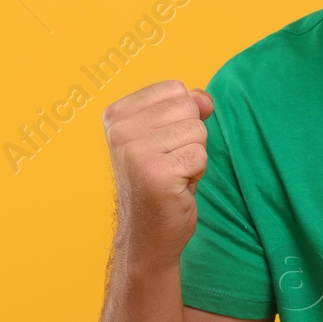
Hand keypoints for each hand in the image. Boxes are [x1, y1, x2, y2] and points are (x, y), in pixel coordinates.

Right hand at [102, 79, 214, 260]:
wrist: (147, 232)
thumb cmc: (162, 179)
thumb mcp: (170, 134)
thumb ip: (188, 107)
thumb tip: (205, 100)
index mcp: (117, 114)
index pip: (175, 89)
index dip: (182, 117)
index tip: (162, 145)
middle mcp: (120, 130)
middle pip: (189, 108)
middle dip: (191, 137)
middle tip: (170, 163)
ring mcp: (135, 152)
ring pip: (198, 131)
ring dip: (194, 156)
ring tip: (173, 175)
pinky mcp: (156, 173)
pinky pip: (201, 156)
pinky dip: (197, 173)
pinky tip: (177, 187)